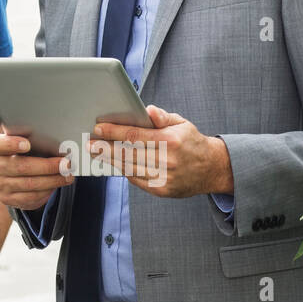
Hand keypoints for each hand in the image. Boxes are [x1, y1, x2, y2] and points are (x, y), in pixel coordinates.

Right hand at [0, 133, 73, 209]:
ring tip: (68, 176)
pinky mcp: (7, 198)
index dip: (11, 144)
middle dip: (48, 166)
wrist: (14, 174)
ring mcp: (0, 184)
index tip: (27, 144)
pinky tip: (57, 185)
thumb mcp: (26, 143)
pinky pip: (31, 197)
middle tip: (66, 164)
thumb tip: (59, 143)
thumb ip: (35, 140)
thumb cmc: (25, 153)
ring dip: (53, 180)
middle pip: (22, 166)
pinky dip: (47, 191)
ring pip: (30, 184)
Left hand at [89, 104, 233, 198]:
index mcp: (170, 140)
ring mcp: (164, 177)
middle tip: (90, 143)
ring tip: (97, 153)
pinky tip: (115, 164)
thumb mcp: (181, 123)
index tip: (98, 128)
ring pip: (130, 167)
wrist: (212, 169)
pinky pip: (137, 180)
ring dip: (111, 160)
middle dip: (105, 147)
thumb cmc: (192, 142)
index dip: (113, 132)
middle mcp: (167, 160)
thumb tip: (148, 110)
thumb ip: (162, 117)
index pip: (134, 135)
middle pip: (127, 153)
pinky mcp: (163, 190)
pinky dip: (125, 171)